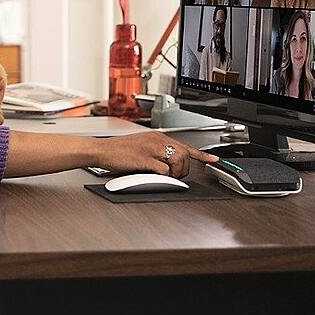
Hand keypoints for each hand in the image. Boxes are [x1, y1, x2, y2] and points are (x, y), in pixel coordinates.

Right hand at [96, 133, 218, 177]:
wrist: (101, 150)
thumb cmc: (118, 151)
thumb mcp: (142, 146)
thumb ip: (157, 152)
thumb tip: (169, 165)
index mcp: (158, 137)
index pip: (185, 145)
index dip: (202, 154)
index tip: (213, 160)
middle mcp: (157, 140)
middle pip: (184, 154)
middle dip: (184, 169)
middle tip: (176, 176)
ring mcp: (151, 149)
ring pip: (177, 161)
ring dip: (175, 173)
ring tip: (165, 177)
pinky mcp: (144, 159)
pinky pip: (163, 169)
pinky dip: (163, 176)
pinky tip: (155, 176)